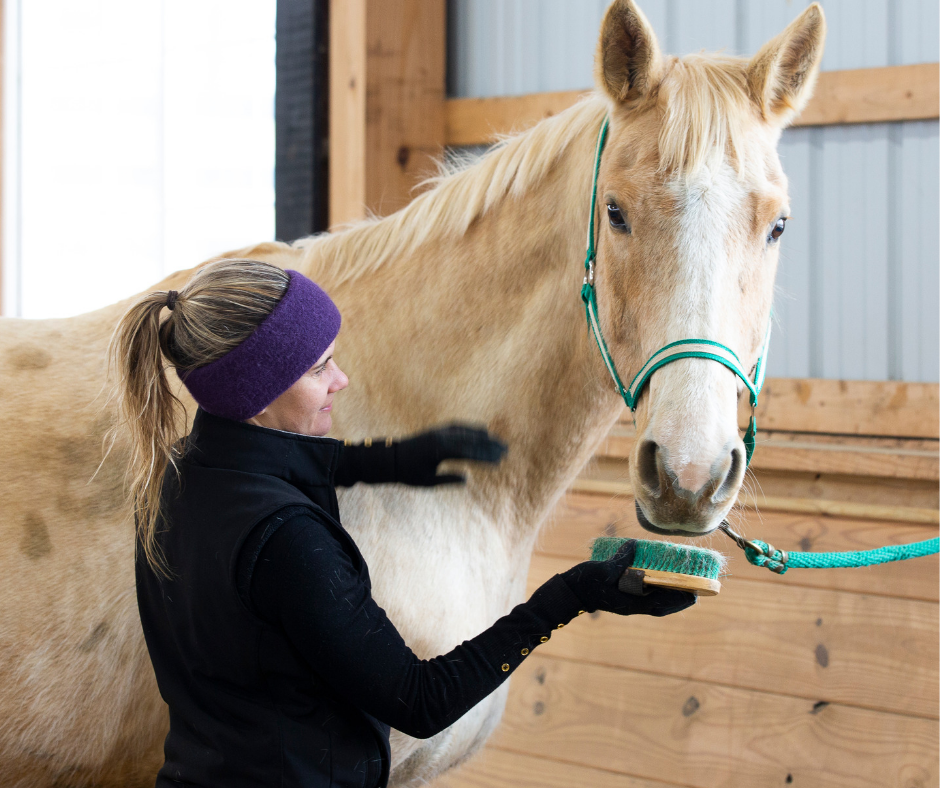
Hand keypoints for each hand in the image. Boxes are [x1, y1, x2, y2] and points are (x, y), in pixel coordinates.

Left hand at [393, 424, 506, 485]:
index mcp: (439, 452)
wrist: (391, 457)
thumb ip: (447, 479)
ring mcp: (440, 432)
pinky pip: (458, 427)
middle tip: (506, 450)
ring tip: (499, 442)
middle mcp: (441, 438)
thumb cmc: (408, 473)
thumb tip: (467, 479)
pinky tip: (482, 431)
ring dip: (484, 437)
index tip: (499, 462)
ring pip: (466, 432)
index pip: (468, 454)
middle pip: (470, 441)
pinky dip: (471, 429)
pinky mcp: (438, 429)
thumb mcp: (428, 481)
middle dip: (489, 446)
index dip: (484, 458)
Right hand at [558, 540, 695, 616]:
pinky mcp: (623, 597)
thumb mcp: (604, 570)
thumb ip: (621, 559)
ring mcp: (628, 602)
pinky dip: (657, 591)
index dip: (678, 599)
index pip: (661, 603)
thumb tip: (635, 546)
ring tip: (683, 586)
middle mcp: (632, 605)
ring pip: (656, 602)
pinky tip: (660, 581)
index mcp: (630, 603)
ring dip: (670, 596)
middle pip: (662, 605)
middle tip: (696, 589)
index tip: (694, 594)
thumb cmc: (586, 583)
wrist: (570, 592)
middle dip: (679, 599)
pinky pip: (646, 597)